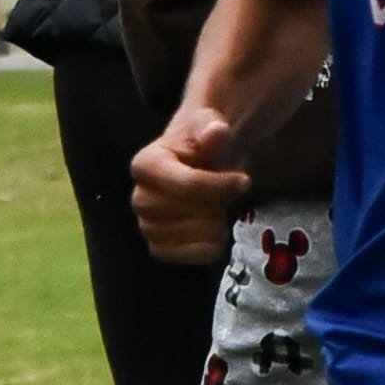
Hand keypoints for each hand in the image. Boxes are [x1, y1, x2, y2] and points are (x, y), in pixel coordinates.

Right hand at [132, 107, 247, 262]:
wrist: (198, 164)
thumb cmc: (202, 145)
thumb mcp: (208, 127)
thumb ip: (210, 129)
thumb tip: (216, 130)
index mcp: (145, 165)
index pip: (188, 186)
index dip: (220, 186)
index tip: (244, 180)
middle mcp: (140, 198)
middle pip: (191, 213)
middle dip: (217, 203)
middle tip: (227, 192)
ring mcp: (147, 226)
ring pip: (194, 236)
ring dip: (215, 223)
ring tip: (217, 206)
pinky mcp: (160, 248)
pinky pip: (190, 256)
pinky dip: (209, 245)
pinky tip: (213, 227)